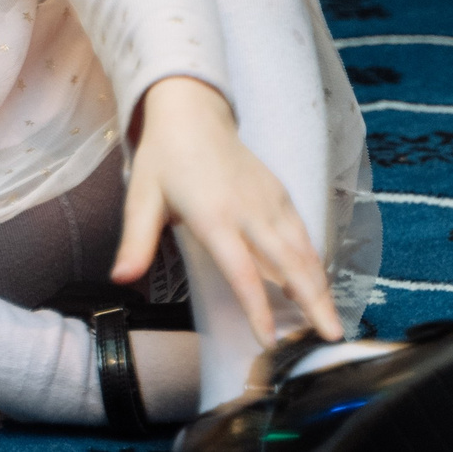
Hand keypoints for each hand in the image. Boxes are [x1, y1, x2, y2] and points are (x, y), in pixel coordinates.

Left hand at [114, 77, 342, 347]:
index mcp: (213, 216)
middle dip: (314, 302)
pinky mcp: (281, 194)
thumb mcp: (141, 198)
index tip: (270, 341)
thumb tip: (120, 278)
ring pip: (304, 250)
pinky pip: (303, 233)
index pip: (241, 271)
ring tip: (331, 321)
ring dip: (320, 286)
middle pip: (288, 263)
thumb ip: (136, 242)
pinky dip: (315, 261)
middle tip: (332, 337)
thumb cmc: (163, 158)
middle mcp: (249, 211)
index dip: (256, 308)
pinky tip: (317, 284)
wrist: (191, 112)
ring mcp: (270, 201)